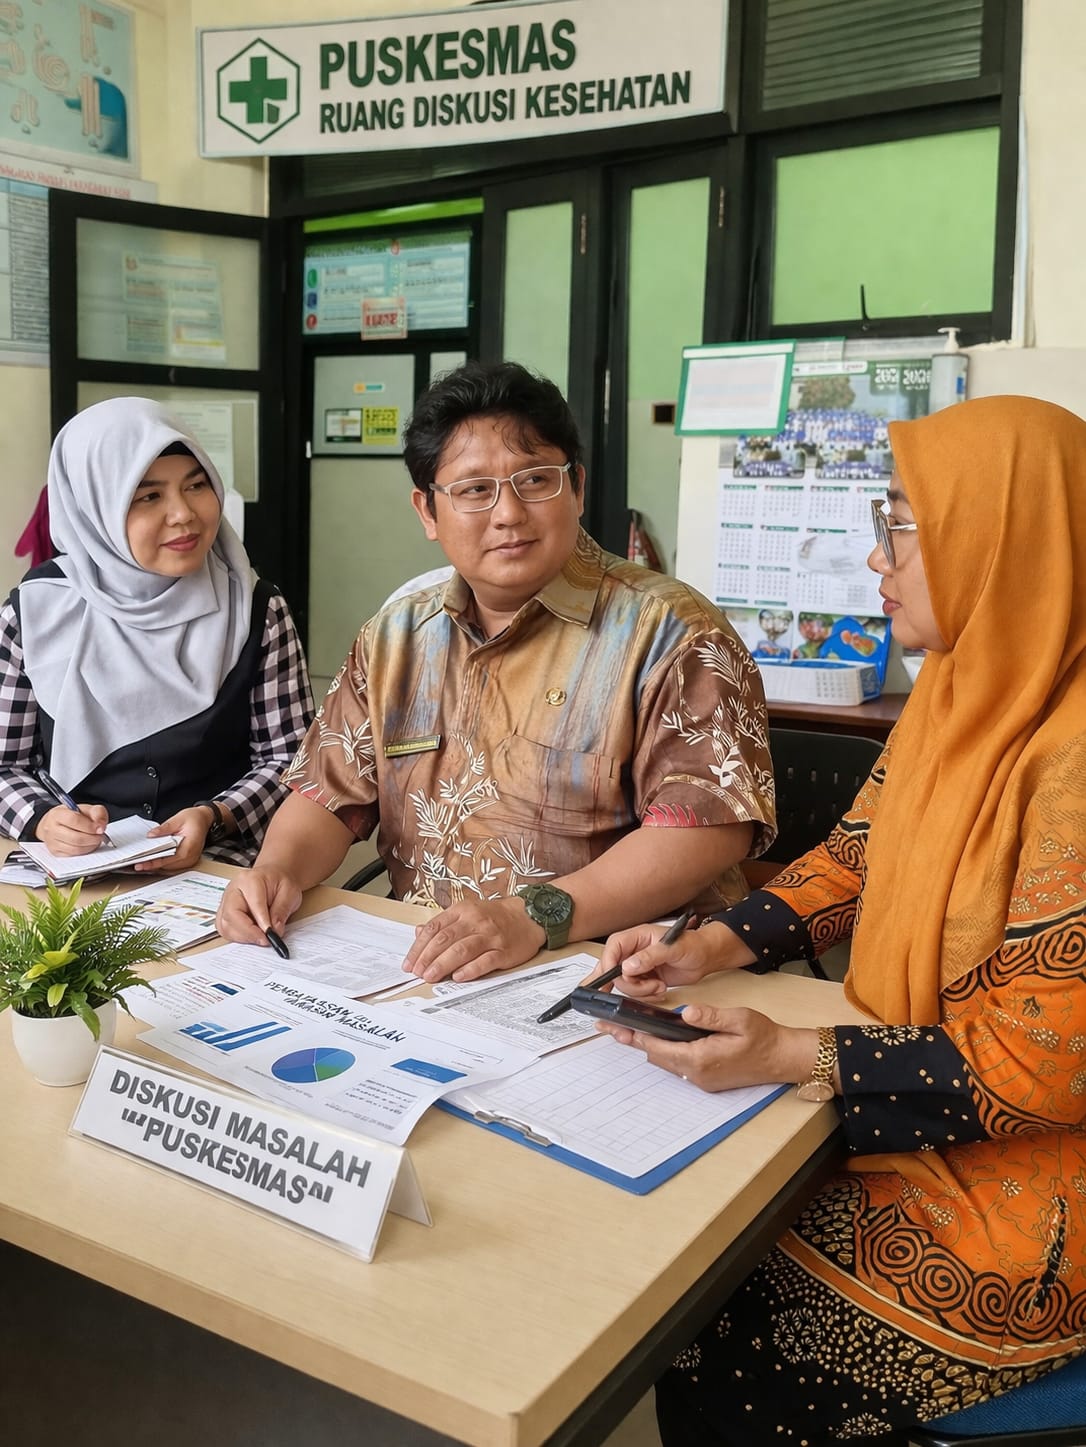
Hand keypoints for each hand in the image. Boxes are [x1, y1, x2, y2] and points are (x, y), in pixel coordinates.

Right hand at [35, 803, 109, 855]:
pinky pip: (73, 855)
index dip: (90, 826)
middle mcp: (51, 828)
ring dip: (90, 846)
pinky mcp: (55, 852)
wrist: (57, 823)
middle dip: (92, 838)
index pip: (74, 820)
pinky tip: (88, 845)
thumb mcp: (87, 809)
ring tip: (95, 840)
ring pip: (75, 849)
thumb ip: (97, 813)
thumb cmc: (73, 815)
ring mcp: (51, 842)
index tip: (100, 828)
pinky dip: (85, 851)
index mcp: (57, 814)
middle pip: (75, 838)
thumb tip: (101, 826)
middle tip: (100, 836)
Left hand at [135, 807, 213, 873]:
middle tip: (138, 865)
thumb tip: (151, 835)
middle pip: (168, 865)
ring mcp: (190, 860)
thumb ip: (164, 828)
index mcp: (188, 846)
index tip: (142, 864)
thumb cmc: (194, 819)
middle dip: (152, 865)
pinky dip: (164, 864)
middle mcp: (190, 856)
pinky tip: (155, 862)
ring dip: (157, 867)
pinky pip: (174, 866)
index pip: (168, 858)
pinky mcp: (188, 860)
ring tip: (144, 864)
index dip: (153, 862)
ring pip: (170, 868)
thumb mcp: (178, 819)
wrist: (204, 819)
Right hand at [216, 866, 302, 944]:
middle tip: (266, 940)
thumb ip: (282, 910)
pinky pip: (225, 929)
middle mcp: (234, 889)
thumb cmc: (281, 881)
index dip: (262, 923)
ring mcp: (226, 901)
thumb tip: (275, 930)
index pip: (254, 904)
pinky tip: (252, 936)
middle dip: (248, 933)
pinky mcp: (225, 912)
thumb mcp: (290, 892)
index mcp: (251, 879)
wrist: (274, 877)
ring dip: (243, 937)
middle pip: (231, 915)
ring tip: (261, 938)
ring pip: (225, 925)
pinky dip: (238, 937)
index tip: (271, 935)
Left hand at [402, 896, 546, 982]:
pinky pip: (485, 961)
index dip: (418, 947)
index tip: (409, 963)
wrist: (530, 916)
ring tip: (431, 977)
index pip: (435, 928)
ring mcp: (490, 936)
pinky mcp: (504, 950)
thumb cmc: (496, 916)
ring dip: (443, 965)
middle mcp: (475, 921)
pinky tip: (458, 977)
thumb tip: (419, 933)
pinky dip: (470, 970)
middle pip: (445, 939)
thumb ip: (443, 923)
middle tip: (417, 973)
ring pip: (462, 950)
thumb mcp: (467, 912)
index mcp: (463, 910)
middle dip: (427, 958)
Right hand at [595, 920, 745, 1000]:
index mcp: (637, 937)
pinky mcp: (644, 979)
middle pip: (614, 970)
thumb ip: (649, 956)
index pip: (612, 948)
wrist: (706, 958)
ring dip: (642, 991)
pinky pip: (635, 992)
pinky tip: (659, 990)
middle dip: (631, 984)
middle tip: (649, 985)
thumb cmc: (693, 944)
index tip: (614, 978)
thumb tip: (627, 966)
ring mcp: (638, 966)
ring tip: (659, 986)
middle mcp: (634, 951)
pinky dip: (646, 995)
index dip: (608, 963)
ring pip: (624, 985)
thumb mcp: (672, 948)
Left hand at [595, 1003, 819, 1092]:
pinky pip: (679, 1065)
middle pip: (657, 1057)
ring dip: (650, 1047)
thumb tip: (685, 1012)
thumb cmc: (764, 1037)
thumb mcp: (739, 1019)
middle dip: (635, 1040)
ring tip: (629, 1028)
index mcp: (701, 1058)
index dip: (635, 1036)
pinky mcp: (707, 1079)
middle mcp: (697, 1073)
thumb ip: (710, 1015)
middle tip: (612, 1026)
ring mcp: (702, 1079)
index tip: (615, 1027)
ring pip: (667, 1063)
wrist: (783, 1059)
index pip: (658, 1048)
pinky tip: (660, 1039)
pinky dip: (665, 1052)